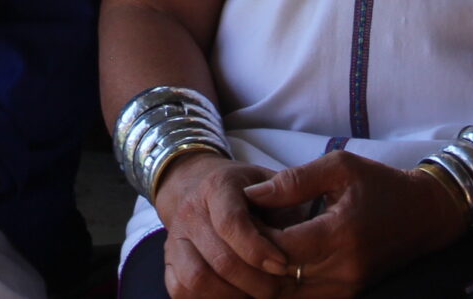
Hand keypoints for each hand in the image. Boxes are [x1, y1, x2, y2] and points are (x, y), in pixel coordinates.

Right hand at [153, 153, 292, 298]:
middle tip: (281, 287)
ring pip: (197, 280)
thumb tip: (303, 238)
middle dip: (257, 282)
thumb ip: (286, 203)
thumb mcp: (269, 184)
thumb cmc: (247, 190)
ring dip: (233, 296)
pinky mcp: (169, 262)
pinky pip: (181, 291)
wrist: (201, 186)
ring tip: (259, 295)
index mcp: (217, 186)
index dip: (259, 250)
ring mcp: (175, 238)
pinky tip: (237, 295)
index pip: (231, 223)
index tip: (283, 265)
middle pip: (220, 259)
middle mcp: (191, 211)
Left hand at [246, 154, 467, 298]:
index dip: (253, 238)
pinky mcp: (349, 295)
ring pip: (289, 295)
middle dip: (255, 260)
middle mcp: (344, 268)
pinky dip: (285, 285)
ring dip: (268, 276)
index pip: (280, 249)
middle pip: (280, 278)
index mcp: (341, 233)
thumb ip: (294, 181)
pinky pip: (305, 298)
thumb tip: (251, 196)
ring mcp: (348, 287)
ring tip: (256, 249)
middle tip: (242, 235)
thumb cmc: (380, 184)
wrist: (424, 214)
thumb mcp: (339, 167)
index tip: (243, 218)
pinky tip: (276, 263)